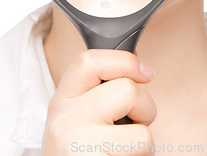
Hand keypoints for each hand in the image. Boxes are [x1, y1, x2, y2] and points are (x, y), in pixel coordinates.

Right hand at [41, 49, 155, 154]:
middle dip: (145, 109)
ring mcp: (79, 147)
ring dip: (145, 143)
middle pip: (128, 90)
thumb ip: (97, 94)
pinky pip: (143, 155)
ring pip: (143, 131)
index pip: (90, 61)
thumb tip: (140, 71)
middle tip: (130, 128)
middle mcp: (65, 120)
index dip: (125, 61)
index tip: (145, 73)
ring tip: (125, 152)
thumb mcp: (76, 118)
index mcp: (62, 101)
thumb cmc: (78, 153)